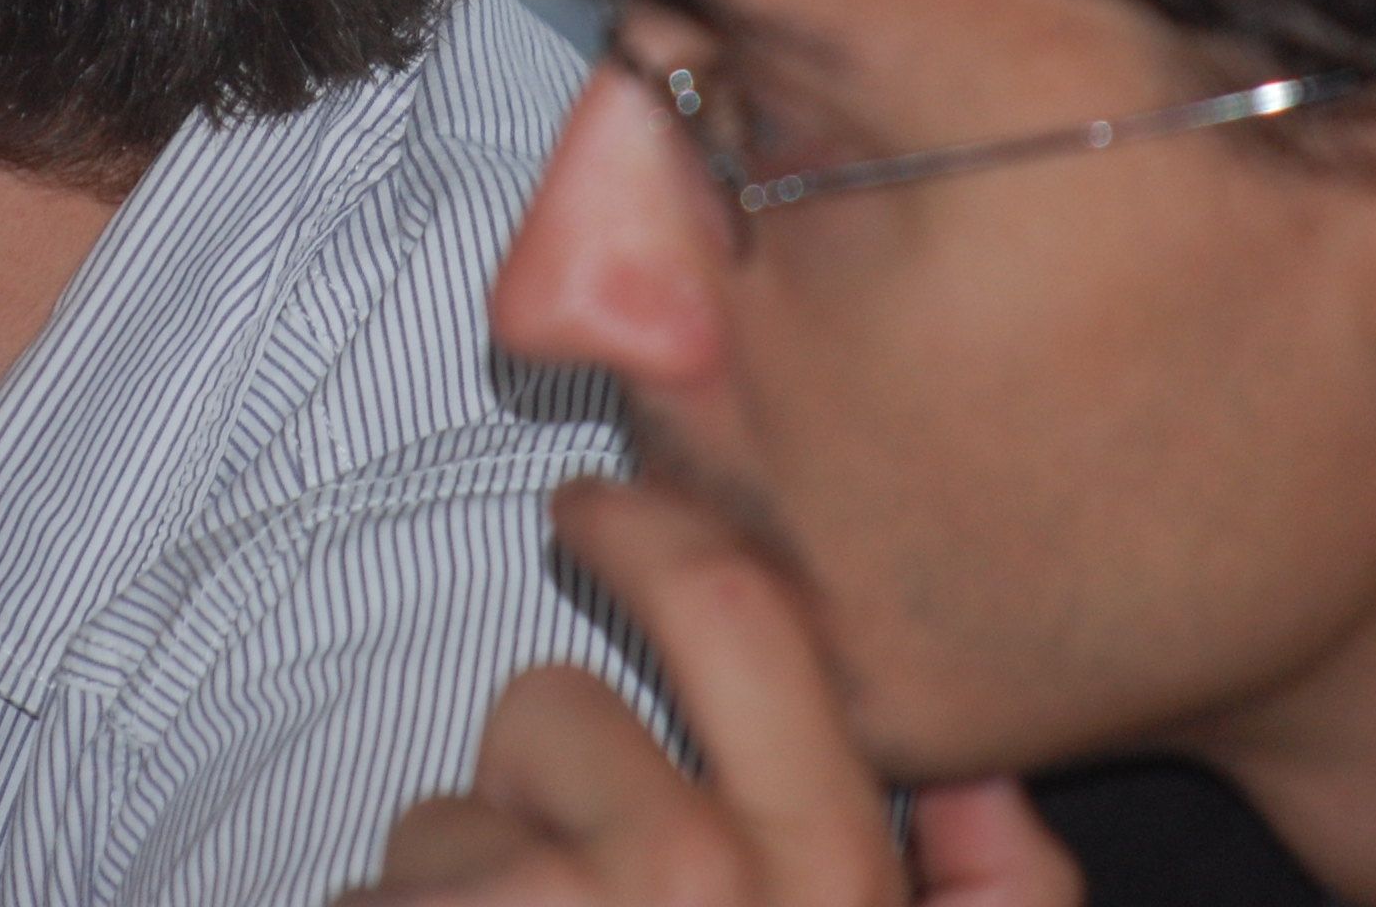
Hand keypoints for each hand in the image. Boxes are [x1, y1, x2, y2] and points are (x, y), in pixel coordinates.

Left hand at [351, 478, 1081, 905]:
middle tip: (544, 882)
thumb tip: (989, 790)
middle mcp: (701, 887)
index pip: (744, 619)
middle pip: (553, 707)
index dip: (654, 537)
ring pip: (448, 816)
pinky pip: (380, 878)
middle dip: (536, 770)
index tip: (593, 508)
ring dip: (462, 884)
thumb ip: (995, 905)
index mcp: (830, 883)